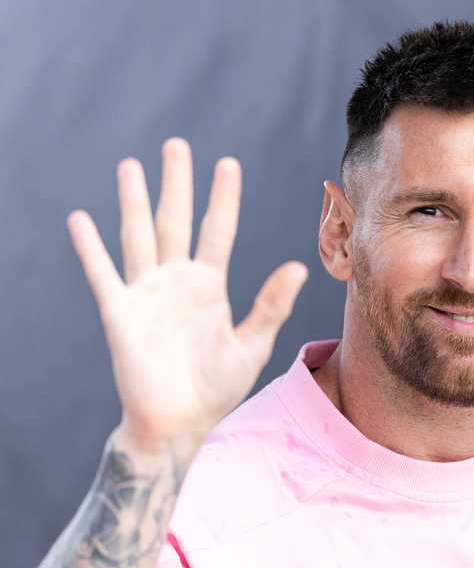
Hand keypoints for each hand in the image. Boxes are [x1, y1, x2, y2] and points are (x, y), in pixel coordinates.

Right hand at [67, 137, 307, 447]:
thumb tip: (299, 266)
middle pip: (176, 221)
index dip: (223, 198)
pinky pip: (103, 274)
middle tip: (175, 145)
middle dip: (176, 184)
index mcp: (210, 286)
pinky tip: (81, 219)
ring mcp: (147, 294)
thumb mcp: (251, 345)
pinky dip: (91, 248)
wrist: (179, 422)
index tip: (227, 163)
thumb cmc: (216, 388)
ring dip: (133, 201)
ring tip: (130, 165)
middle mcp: (177, 282)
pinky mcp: (120, 313)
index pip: (218, 231)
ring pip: (139, 236)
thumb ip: (271, 305)